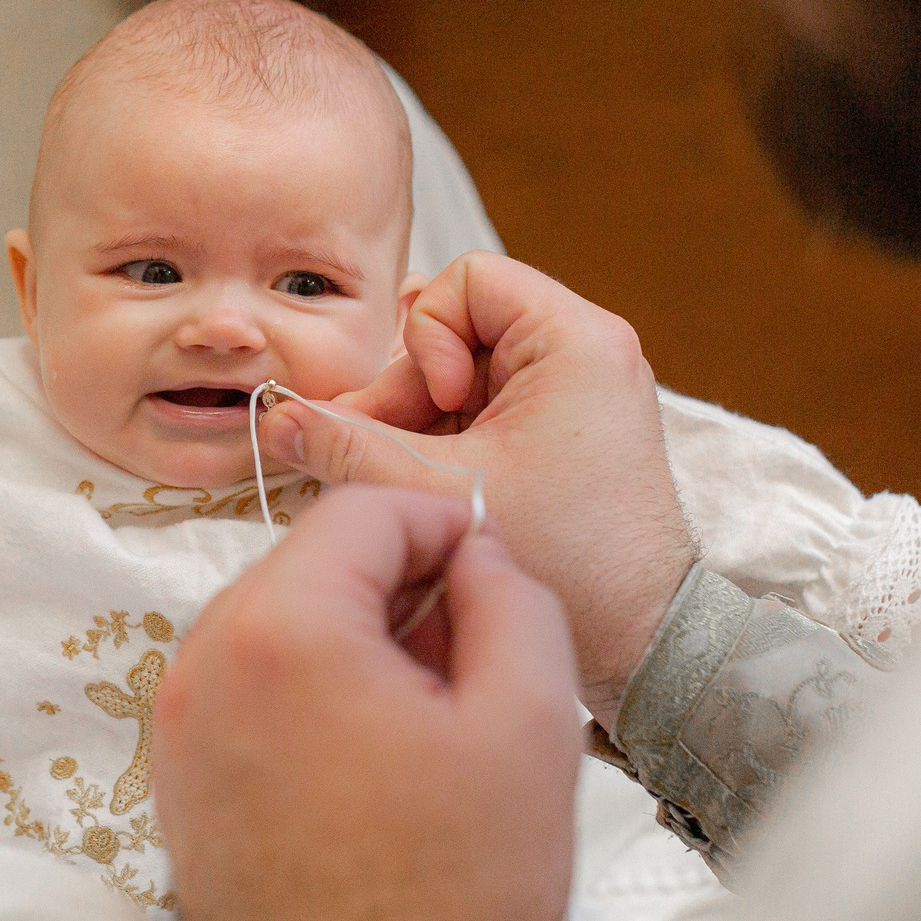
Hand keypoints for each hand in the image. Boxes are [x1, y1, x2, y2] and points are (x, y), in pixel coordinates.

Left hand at [153, 487, 579, 920]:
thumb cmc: (450, 891)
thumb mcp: (529, 722)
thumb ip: (511, 600)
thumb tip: (474, 556)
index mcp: (282, 630)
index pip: (359, 511)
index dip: (437, 518)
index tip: (486, 559)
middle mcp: (205, 662)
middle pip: (307, 562)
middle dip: (392, 580)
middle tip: (471, 639)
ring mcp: (178, 724)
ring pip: (274, 622)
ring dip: (350, 634)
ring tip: (428, 703)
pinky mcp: (177, 778)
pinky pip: (245, 687)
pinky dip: (307, 687)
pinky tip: (372, 748)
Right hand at [258, 252, 694, 713]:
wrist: (644, 640)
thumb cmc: (569, 561)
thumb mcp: (441, 491)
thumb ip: (349, 447)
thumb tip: (275, 420)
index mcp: (576, 340)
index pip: (468, 280)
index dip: (430, 337)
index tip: (440, 405)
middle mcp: (587, 354)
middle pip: (460, 330)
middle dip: (410, 392)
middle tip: (385, 455)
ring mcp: (580, 396)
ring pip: (467, 376)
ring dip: (423, 425)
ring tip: (409, 485)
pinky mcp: (570, 436)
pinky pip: (489, 412)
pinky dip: (451, 445)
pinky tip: (435, 494)